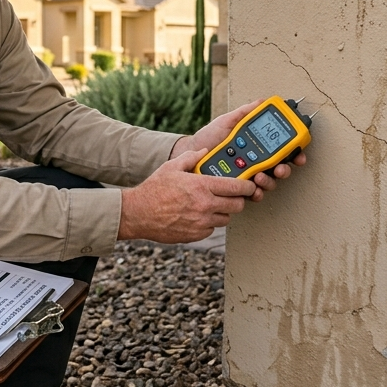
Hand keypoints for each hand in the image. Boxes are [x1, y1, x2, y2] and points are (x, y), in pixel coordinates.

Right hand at [118, 149, 256, 243]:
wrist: (138, 213)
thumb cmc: (154, 189)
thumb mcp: (171, 167)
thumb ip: (191, 158)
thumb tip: (205, 151)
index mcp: (202, 186)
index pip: (237, 187)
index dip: (247, 186)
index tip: (249, 185)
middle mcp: (205, 205)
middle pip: (237, 205)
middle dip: (238, 200)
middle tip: (231, 195)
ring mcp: (201, 222)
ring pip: (226, 218)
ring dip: (223, 212)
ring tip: (211, 205)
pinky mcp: (196, 234)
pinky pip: (211, 229)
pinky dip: (209, 223)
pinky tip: (198, 215)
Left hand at [170, 99, 307, 194]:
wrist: (191, 152)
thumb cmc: (209, 137)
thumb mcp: (227, 122)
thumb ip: (245, 113)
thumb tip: (261, 102)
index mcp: (257, 146)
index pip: (281, 150)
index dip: (294, 153)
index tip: (298, 154)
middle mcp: (256, 162)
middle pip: (280, 169)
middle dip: (284, 170)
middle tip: (279, 168)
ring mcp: (248, 176)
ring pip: (269, 183)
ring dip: (269, 181)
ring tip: (260, 176)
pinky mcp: (237, 189)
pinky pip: (252, 194)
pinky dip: (256, 193)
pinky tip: (252, 189)